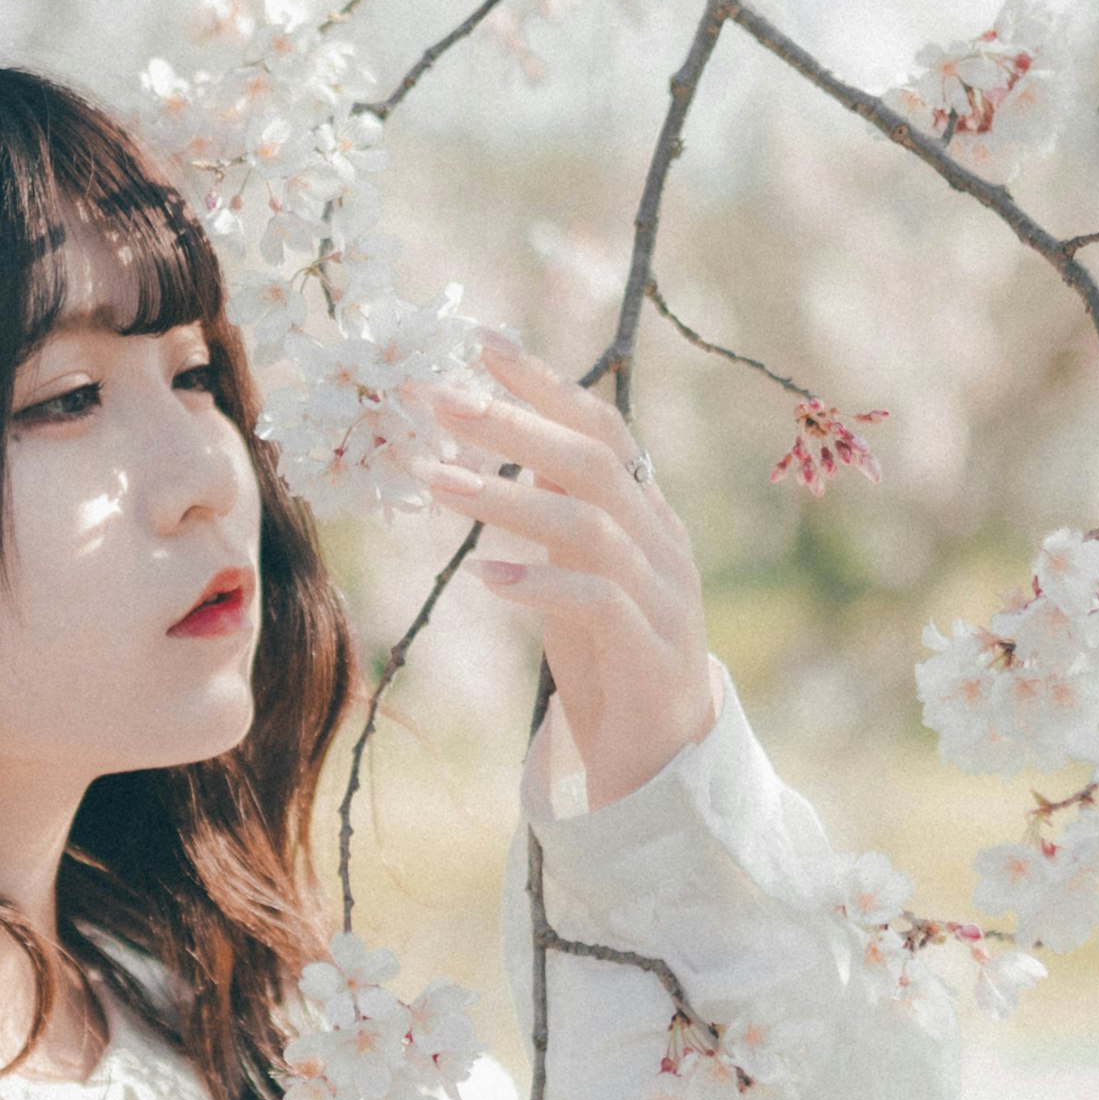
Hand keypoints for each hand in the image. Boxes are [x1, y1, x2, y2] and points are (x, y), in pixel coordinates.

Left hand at [420, 331, 715, 810]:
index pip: (602, 427)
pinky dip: (542, 584)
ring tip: (433, 480)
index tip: (480, 339)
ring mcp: (665, 598)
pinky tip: (485, 576)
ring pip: (591, 526)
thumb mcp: (577, 573)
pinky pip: (600, 605)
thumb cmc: (609, 657)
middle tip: (437, 398)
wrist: (665, 759)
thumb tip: (501, 454)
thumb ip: (555, 515)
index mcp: (647, 514)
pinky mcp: (652, 656)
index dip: (546, 381)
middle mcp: (664, 543)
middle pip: (594, 463)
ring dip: (506, 499)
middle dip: (513, 424)